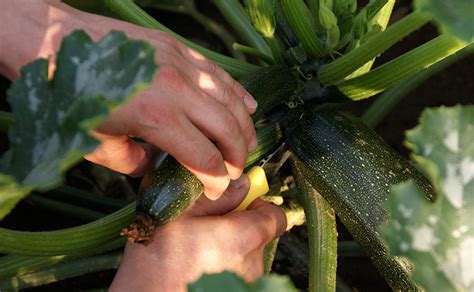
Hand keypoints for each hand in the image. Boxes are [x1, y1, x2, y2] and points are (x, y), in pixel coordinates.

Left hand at [1, 0, 257, 199]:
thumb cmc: (70, 97)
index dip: (216, 179)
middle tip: (237, 169)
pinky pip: (218, 73)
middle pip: (227, 127)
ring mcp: (180, 64)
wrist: (54, 42)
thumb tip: (156, 170)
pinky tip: (248, 105)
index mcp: (156, 118)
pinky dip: (236, 92)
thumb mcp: (96, 144)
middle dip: (238, 154)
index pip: (204, 157)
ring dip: (244, 124)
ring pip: (230, 98)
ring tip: (248, 143)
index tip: (218, 189)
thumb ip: (134, 163)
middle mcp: (176, 89)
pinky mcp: (177, 48)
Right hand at [110, 175, 286, 291]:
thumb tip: (240, 185)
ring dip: (230, 245)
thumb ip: (219, 196)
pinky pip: (236, 271)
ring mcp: (245, 283)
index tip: (240, 201)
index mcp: (245, 239)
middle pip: (259, 235)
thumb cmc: (158, 259)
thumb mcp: (183, 211)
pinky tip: (199, 263)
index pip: (276, 217)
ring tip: (200, 244)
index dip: (258, 205)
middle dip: (240, 224)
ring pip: (246, 254)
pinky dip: (223, 263)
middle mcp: (252, 265)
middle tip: (211, 222)